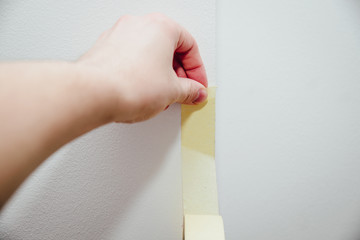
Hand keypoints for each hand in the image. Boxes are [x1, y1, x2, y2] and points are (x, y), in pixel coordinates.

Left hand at [78, 13, 207, 122]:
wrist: (95, 93)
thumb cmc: (129, 84)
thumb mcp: (172, 90)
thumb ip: (189, 90)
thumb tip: (193, 92)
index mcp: (161, 26)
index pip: (189, 46)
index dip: (197, 70)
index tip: (196, 85)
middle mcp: (139, 24)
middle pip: (168, 48)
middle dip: (178, 73)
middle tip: (183, 90)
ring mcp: (119, 34)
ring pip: (149, 53)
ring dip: (160, 74)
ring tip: (162, 94)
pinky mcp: (105, 48)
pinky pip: (131, 59)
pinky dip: (141, 73)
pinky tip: (142, 91)